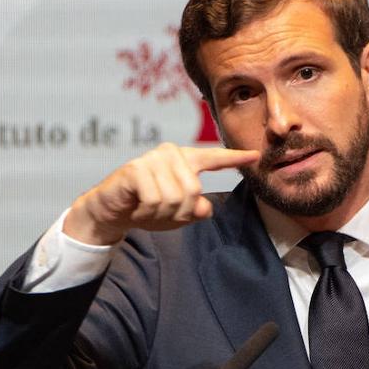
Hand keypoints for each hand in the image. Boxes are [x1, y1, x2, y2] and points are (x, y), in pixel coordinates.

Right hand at [65, 143, 260, 244]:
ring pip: (175, 197)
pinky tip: (138, 207)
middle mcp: (171, 154)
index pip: (214, 158)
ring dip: (161, 213)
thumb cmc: (147, 208)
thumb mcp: (178, 213)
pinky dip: (148, 212)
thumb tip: (205, 207)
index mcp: (185, 161)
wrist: (113, 210)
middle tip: (161, 212)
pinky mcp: (136, 169)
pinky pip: (155, 200)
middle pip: (193, 191)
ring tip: (149, 209)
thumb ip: (196, 209)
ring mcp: (153, 159)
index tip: (255, 155)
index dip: (235, 158)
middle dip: (179, 211)